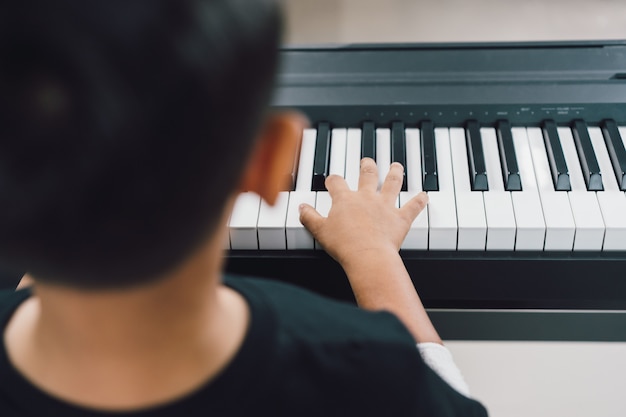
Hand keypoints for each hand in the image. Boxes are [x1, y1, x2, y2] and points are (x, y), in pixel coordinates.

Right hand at [299, 158, 427, 267]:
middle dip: (367, 166)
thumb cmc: (343, 244)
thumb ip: (309, 217)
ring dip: (395, 173)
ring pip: (392, 183)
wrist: (366, 255)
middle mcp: (366, 197)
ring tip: (397, 166)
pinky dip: (420, 201)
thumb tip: (301, 208)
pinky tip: (425, 195)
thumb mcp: (319, 230)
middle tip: (367, 162)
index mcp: (345, 199)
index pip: (336, 182)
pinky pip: (413, 206)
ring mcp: (385, 206)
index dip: (333, 180)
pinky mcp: (400, 219)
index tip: (332, 180)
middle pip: (367, 175)